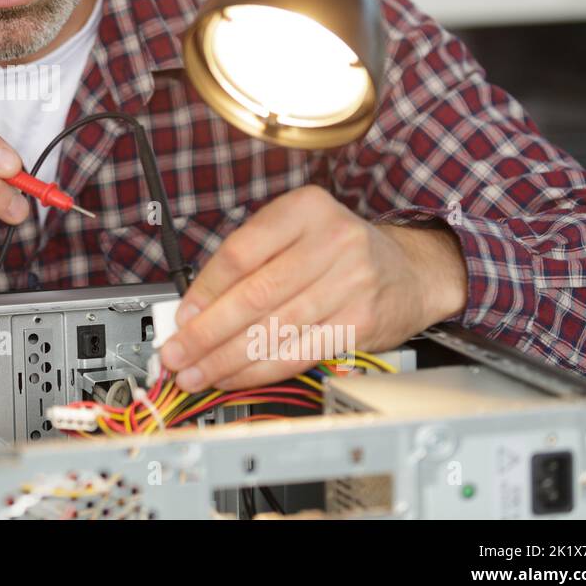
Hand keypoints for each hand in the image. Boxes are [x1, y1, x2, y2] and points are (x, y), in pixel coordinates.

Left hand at [159, 185, 468, 391]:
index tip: (180, 316)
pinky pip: (299, 353)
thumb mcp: (296, 232)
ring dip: (227, 359)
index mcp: (306, 208)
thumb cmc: (338, 250)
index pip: (241, 252)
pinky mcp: (361, 322)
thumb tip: (193, 307)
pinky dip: (260, 371)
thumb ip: (248, 260)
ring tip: (196, 372)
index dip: (204, 290)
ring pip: (274, 329)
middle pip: (254, 295)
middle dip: (207, 333)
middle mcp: (332, 241)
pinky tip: (235, 377)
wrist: (409, 271)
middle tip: (176, 353)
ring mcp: (352, 283)